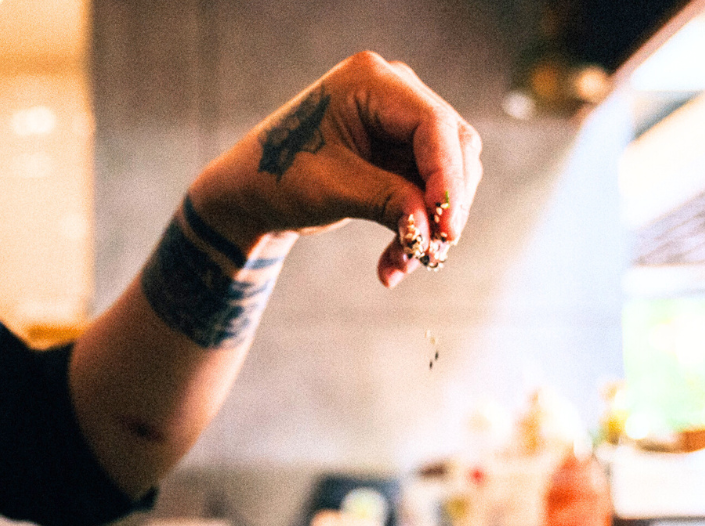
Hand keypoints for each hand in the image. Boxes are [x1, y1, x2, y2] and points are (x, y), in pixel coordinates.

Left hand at [187, 51, 482, 286]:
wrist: (252, 190)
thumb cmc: (278, 177)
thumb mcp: (332, 189)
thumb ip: (388, 202)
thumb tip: (433, 231)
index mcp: (370, 80)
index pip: (432, 125)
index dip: (447, 178)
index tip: (448, 229)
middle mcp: (394, 91)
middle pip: (452, 147)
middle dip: (444, 205)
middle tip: (431, 254)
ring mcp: (401, 120)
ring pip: (448, 174)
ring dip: (431, 225)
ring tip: (399, 266)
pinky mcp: (402, 151)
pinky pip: (429, 191)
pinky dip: (416, 228)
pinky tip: (392, 264)